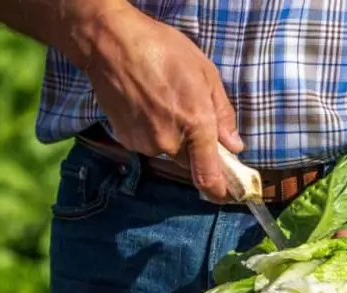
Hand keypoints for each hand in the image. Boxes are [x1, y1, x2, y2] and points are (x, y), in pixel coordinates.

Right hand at [79, 6, 242, 201]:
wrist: (111, 43)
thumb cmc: (163, 50)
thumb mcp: (206, 74)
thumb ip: (223, 114)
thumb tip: (234, 146)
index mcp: (196, 124)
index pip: (208, 175)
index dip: (220, 191)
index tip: (226, 195)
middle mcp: (169, 141)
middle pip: (190, 162)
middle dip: (196, 150)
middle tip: (191, 119)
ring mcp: (144, 142)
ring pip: (168, 151)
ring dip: (173, 137)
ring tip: (165, 103)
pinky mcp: (126, 139)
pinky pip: (148, 144)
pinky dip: (152, 131)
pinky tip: (147, 106)